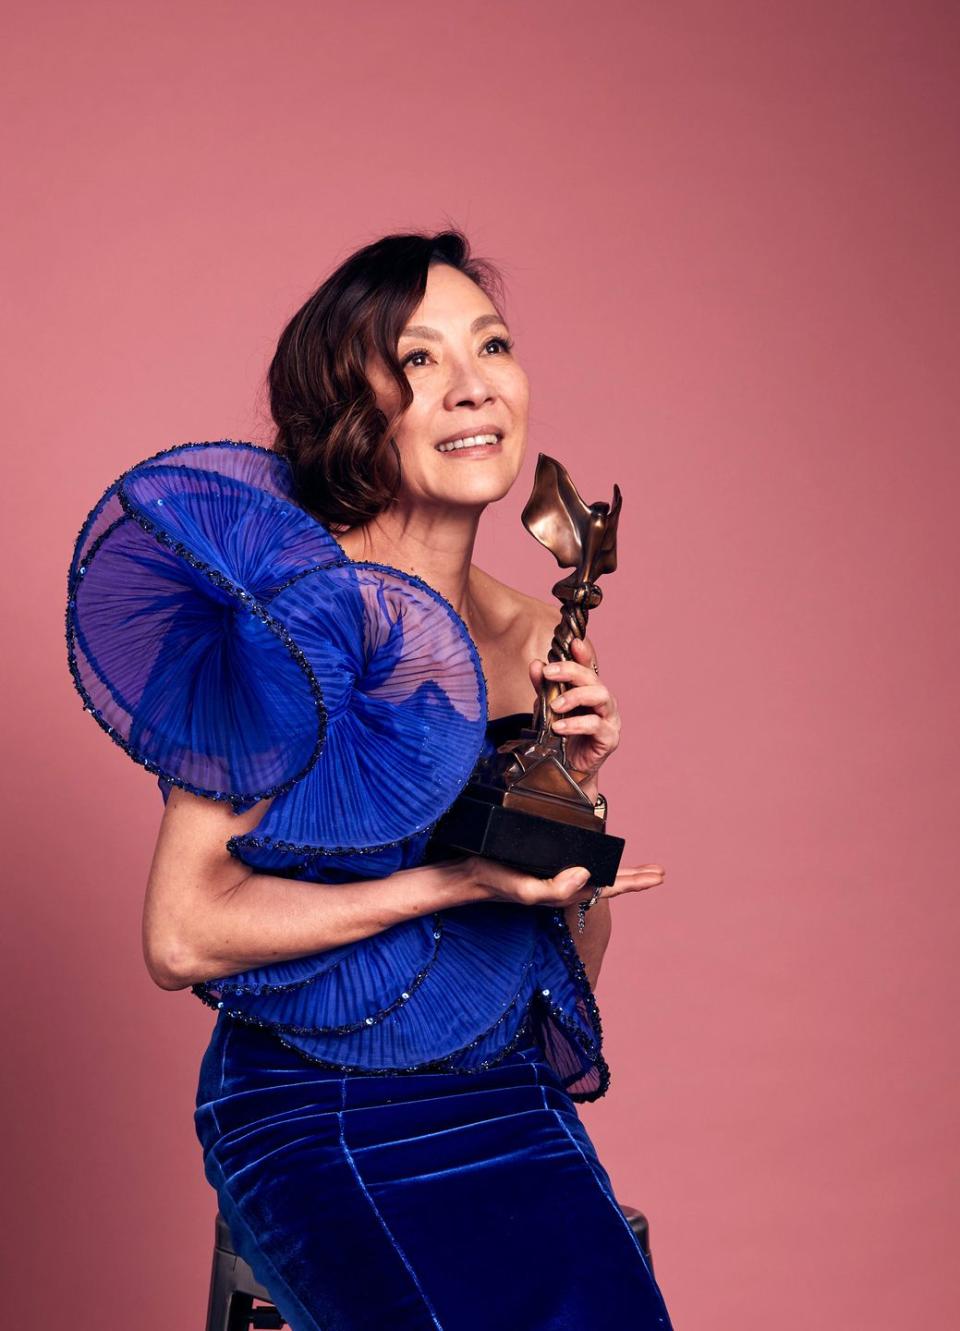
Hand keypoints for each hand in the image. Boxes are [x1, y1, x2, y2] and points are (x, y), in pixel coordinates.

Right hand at [465, 855, 664, 908]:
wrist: (469, 876)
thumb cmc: (496, 882)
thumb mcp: (525, 890)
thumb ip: (555, 889)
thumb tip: (586, 875)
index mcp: (567, 890)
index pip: (610, 887)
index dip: (635, 881)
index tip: (658, 875)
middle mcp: (566, 883)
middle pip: (609, 882)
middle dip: (634, 878)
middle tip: (659, 872)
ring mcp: (556, 874)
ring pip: (596, 873)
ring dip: (619, 870)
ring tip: (639, 869)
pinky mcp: (545, 864)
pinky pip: (579, 863)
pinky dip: (595, 860)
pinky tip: (596, 857)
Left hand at [528, 635, 620, 775]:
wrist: (566, 771)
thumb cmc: (561, 736)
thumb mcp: (546, 708)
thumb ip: (543, 688)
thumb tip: (535, 665)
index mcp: (589, 691)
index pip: (588, 667)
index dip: (583, 653)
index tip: (573, 642)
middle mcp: (603, 701)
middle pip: (593, 677)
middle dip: (570, 671)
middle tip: (549, 673)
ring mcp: (610, 718)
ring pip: (600, 696)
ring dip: (575, 697)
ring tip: (555, 706)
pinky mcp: (609, 738)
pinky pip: (596, 725)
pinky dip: (576, 724)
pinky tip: (559, 727)